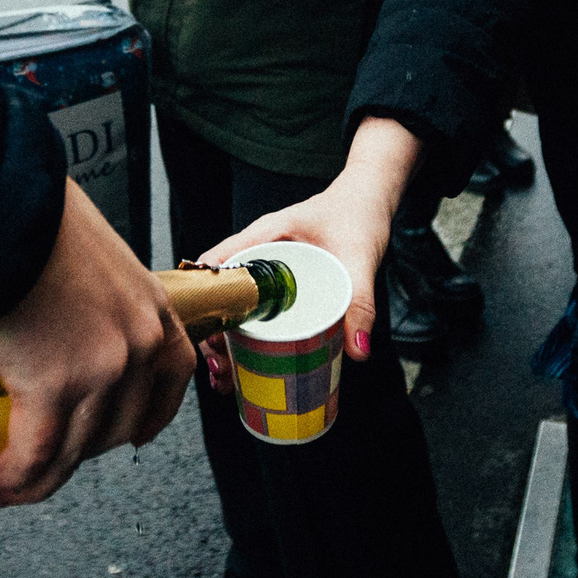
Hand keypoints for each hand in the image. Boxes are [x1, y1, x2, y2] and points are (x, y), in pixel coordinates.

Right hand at [0, 178, 193, 505]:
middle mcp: (140, 345)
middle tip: (46, 461)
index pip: (172, 380)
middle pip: (120, 427)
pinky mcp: (54, 385)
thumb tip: (70, 310)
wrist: (6, 210)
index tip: (129, 436)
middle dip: (82, 453)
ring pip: (75, 450)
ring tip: (12, 482)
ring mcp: (102, 370)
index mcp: (154, 310)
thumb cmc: (37, 219)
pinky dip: (16, 474)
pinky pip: (36, 452)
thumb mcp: (95, 255)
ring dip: (42, 477)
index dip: (150, 416)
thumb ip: (99, 292)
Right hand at [203, 118, 420, 361]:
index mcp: (264, 235)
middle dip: (212, 333)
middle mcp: (256, 250)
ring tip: (225, 379)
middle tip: (219, 370)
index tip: (211, 338)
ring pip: (233, 305)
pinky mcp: (278, 282)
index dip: (206, 303)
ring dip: (224, 340)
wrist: (370, 198)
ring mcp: (265, 267)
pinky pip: (252, 308)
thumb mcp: (360, 258)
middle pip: (219, 294)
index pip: (216, 265)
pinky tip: (245, 366)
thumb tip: (357, 352)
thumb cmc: (359, 214)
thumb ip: (361, 303)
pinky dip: (244, 336)